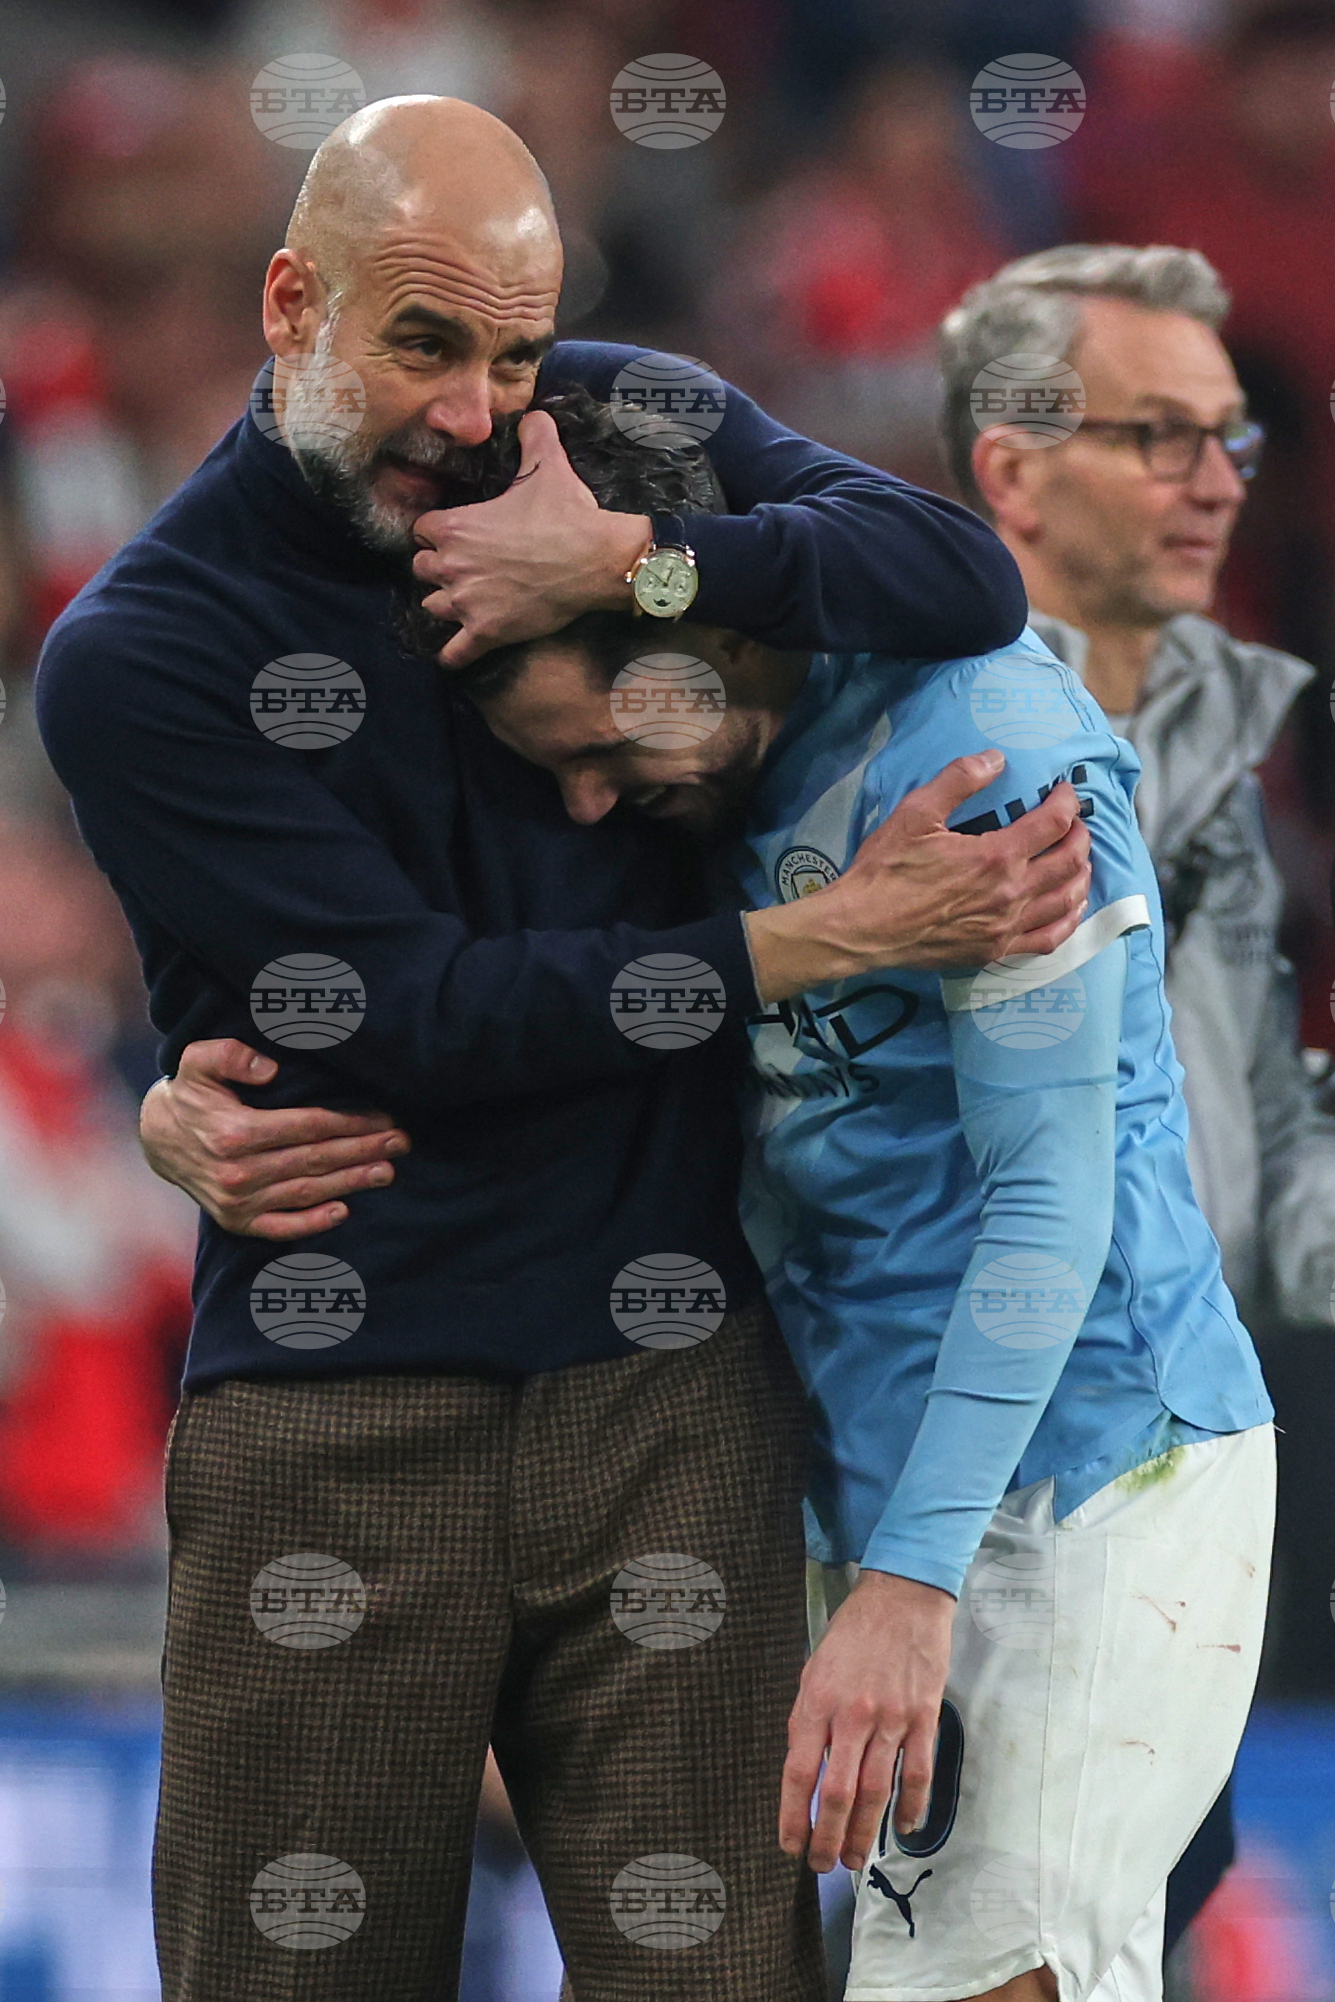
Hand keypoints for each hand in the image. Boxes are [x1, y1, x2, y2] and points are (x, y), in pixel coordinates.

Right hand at [140, 1040, 409, 1238]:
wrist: (158, 1138)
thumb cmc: (190, 1093)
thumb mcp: (198, 1061)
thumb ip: (230, 1056)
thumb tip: (269, 1069)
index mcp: (235, 1132)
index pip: (308, 1126)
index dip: (349, 1122)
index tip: (383, 1116)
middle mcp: (238, 1172)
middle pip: (315, 1159)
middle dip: (363, 1150)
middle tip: (401, 1142)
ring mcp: (237, 1202)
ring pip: (307, 1192)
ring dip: (351, 1182)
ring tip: (387, 1171)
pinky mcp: (236, 1222)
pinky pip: (281, 1227)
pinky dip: (313, 1223)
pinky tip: (344, 1211)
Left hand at [411, 410, 650, 667]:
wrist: (597, 560)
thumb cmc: (567, 514)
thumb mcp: (547, 466)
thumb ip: (534, 436)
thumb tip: (536, 413)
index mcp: (455, 526)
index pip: (422, 531)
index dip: (437, 534)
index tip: (455, 536)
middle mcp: (452, 565)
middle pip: (422, 570)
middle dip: (438, 568)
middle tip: (463, 568)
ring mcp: (467, 602)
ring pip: (433, 607)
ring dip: (445, 604)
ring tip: (464, 602)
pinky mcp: (487, 632)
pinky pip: (455, 652)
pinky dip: (453, 654)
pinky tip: (457, 652)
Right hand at [744, 750, 1090, 1002]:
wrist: (862, 929)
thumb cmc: (885, 871)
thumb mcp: (916, 813)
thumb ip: (959, 780)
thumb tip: (995, 758)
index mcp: (996, 856)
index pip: (1053, 823)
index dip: (1067, 802)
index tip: (1066, 792)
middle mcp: (1011, 893)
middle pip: (1069, 862)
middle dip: (1080, 836)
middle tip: (1075, 824)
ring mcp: (1006, 928)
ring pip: (1066, 901)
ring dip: (1081, 876)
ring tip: (1080, 860)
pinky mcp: (995, 952)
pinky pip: (1047, 939)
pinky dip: (1068, 921)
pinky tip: (1069, 908)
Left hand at [780, 1570, 955, 1873]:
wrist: (902, 1596)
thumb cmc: (853, 1633)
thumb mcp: (815, 1668)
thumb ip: (809, 1719)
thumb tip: (807, 1771)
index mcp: (817, 1701)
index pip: (798, 1772)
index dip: (793, 1815)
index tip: (790, 1844)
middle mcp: (852, 1714)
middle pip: (838, 1793)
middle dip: (828, 1838)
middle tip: (823, 1866)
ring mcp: (891, 1718)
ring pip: (876, 1791)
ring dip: (865, 1833)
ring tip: (856, 1860)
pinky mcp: (923, 1717)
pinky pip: (917, 1773)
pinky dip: (911, 1806)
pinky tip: (904, 1829)